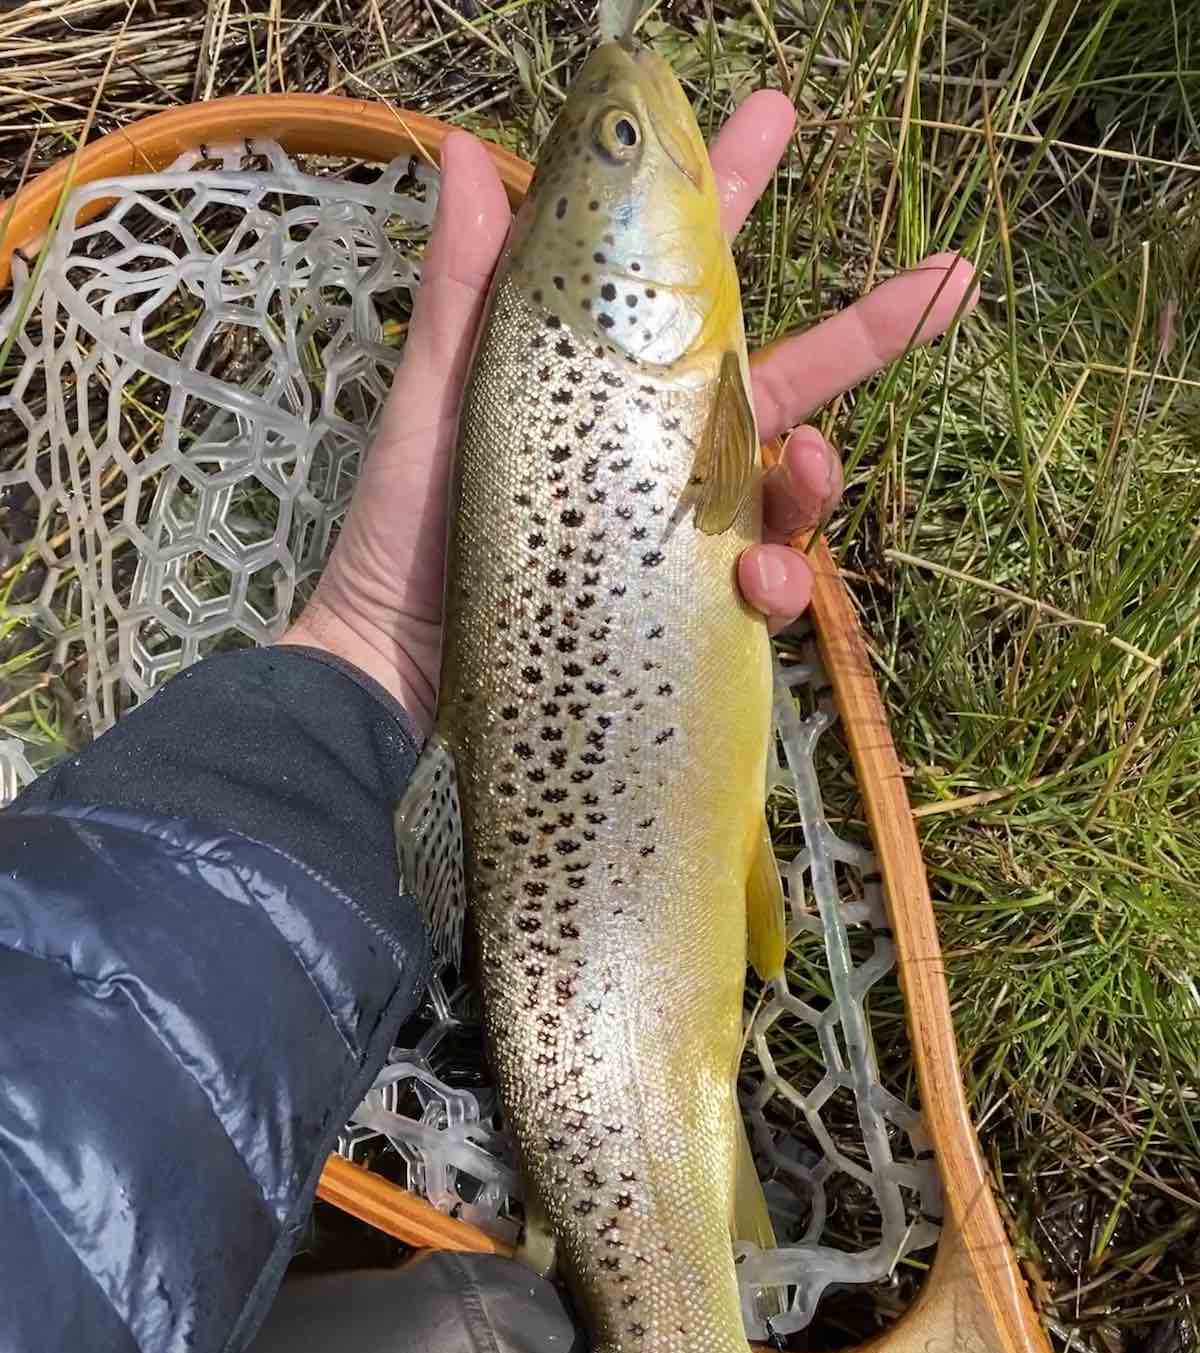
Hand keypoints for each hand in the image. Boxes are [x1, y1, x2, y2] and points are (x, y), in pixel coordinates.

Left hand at [283, 94, 977, 734]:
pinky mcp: (692, 601)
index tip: (776, 118)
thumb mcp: (440, 403)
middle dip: (865, 328)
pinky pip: (768, 580)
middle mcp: (652, 445)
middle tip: (949, 279)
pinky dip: (779, 578)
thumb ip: (465, 291)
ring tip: (813, 471)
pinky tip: (757, 584)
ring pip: (788, 480)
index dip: (730, 197)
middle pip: (776, 374)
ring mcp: (679, 526)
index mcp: (599, 378)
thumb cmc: (406, 530)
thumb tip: (465, 151)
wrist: (397, 667)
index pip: (679, 278)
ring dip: (820, 473)